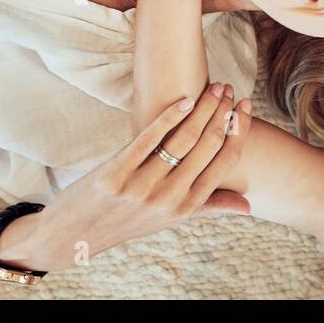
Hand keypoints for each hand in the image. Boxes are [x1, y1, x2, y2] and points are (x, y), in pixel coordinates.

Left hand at [2, 89, 251, 272]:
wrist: (74, 234)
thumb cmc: (127, 220)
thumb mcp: (170, 218)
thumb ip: (209, 205)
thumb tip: (249, 206)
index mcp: (186, 207)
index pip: (224, 162)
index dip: (239, 131)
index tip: (245, 107)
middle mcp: (168, 198)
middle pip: (207, 145)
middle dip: (223, 112)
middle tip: (229, 89)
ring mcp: (141, 187)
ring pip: (183, 139)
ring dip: (203, 108)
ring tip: (213, 87)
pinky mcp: (116, 174)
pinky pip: (149, 138)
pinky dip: (170, 116)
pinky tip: (185, 100)